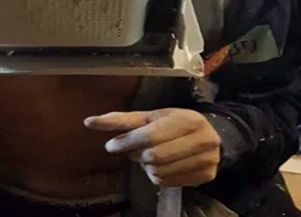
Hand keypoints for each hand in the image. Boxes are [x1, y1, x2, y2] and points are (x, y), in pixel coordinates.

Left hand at [84, 109, 220, 187]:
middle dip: (138, 154)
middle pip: (153, 156)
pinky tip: (163, 166)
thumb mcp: (150, 117)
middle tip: (137, 150)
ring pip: (159, 172)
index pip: (150, 136)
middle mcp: (202, 140)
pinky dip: (158, 176)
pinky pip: (168, 183)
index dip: (127, 142)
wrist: (212, 135)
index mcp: (187, 120)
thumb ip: (121, 120)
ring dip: (147, 167)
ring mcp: (207, 160)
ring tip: (151, 156)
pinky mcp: (207, 176)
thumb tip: (88, 122)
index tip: (111, 146)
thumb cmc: (174, 124)